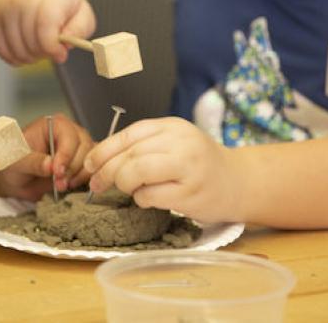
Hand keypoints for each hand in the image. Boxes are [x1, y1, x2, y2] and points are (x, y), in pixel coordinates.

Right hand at [0, 0, 95, 64]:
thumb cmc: (59, 5)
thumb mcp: (81, 13)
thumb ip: (80, 30)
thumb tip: (64, 46)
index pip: (46, 27)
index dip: (53, 47)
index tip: (61, 52)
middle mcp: (24, 1)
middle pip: (32, 44)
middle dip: (44, 53)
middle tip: (50, 47)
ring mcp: (5, 11)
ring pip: (17, 51)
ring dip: (30, 58)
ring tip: (38, 47)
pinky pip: (3, 52)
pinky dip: (15, 58)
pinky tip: (25, 49)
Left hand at [0, 113, 94, 199]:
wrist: (15, 178)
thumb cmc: (14, 161)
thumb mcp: (17, 162)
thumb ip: (33, 162)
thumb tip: (50, 165)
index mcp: (54, 125)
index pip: (69, 136)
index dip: (66, 155)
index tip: (57, 172)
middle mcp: (70, 133)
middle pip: (85, 147)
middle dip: (72, 168)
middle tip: (59, 183)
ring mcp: (79, 148)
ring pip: (92, 159)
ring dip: (79, 176)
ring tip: (62, 185)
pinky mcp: (83, 163)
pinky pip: (93, 170)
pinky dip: (85, 180)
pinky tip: (71, 186)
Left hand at [84, 117, 240, 222]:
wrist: (239, 182)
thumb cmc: (198, 164)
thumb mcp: (174, 143)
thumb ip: (144, 145)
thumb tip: (99, 159)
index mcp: (172, 126)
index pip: (128, 134)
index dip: (103, 150)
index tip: (89, 165)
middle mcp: (181, 142)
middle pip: (129, 155)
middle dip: (106, 171)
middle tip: (97, 184)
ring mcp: (188, 168)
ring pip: (137, 172)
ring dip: (123, 184)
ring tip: (127, 190)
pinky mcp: (191, 193)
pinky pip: (150, 196)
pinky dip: (141, 200)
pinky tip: (147, 199)